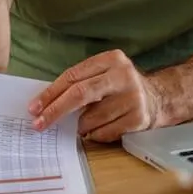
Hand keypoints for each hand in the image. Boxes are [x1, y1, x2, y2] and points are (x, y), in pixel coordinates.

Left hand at [28, 49, 162, 141]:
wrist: (158, 98)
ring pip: (90, 118)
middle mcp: (124, 76)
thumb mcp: (103, 75)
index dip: (50, 93)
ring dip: (79, 126)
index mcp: (112, 59)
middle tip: (39, 124)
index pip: (73, 76)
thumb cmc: (120, 88)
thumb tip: (45, 104)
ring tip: (83, 124)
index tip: (34, 108)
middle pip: (80, 94)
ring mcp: (132, 98)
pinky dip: (95, 134)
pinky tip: (100, 129)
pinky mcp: (137, 119)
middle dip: (55, 111)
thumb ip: (80, 83)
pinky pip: (103, 132)